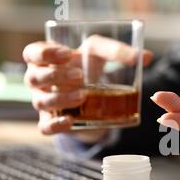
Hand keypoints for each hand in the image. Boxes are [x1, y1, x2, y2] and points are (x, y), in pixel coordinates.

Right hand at [23, 36, 152, 141]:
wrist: (91, 96)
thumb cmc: (89, 67)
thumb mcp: (101, 54)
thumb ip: (119, 52)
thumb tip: (147, 57)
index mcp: (45, 59)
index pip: (32, 53)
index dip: (45, 53)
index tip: (67, 54)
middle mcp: (39, 81)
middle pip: (35, 78)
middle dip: (56, 76)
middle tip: (80, 77)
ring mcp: (44, 102)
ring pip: (42, 102)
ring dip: (61, 98)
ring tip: (83, 96)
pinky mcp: (52, 122)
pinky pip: (46, 127)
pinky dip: (56, 125)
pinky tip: (70, 121)